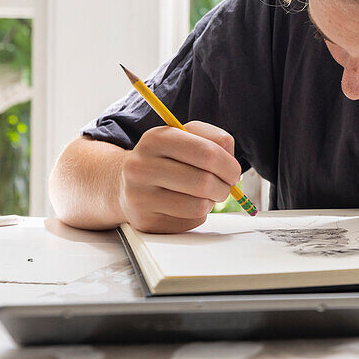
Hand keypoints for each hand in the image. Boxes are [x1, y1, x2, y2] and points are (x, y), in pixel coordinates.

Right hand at [118, 121, 241, 232]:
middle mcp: (142, 167)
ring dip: (211, 202)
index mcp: (156, 139)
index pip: (207, 153)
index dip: (229, 165)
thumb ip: (214, 138)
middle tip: (224, 186)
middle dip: (224, 187)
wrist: (124, 182)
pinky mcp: (145, 221)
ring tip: (203, 194)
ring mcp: (140, 196)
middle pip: (204, 182)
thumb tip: (230, 157)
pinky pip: (190, 222)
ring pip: (199, 205)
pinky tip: (185, 205)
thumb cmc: (165, 158)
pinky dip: (197, 215)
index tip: (233, 172)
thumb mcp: (186, 136)